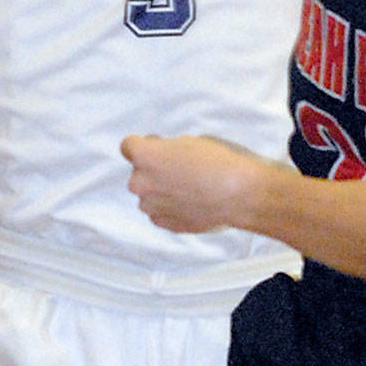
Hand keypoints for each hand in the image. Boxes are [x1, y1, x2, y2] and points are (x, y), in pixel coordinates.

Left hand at [122, 133, 259, 232]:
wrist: (238, 195)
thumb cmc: (217, 163)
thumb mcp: (188, 142)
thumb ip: (165, 150)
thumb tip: (160, 157)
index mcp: (145, 157)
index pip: (128, 146)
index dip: (142, 145)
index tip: (155, 147)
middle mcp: (140, 183)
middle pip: (138, 173)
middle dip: (152, 170)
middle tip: (178, 169)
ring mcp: (151, 206)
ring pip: (148, 194)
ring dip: (160, 190)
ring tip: (187, 189)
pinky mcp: (163, 223)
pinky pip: (159, 212)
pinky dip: (169, 207)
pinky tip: (190, 202)